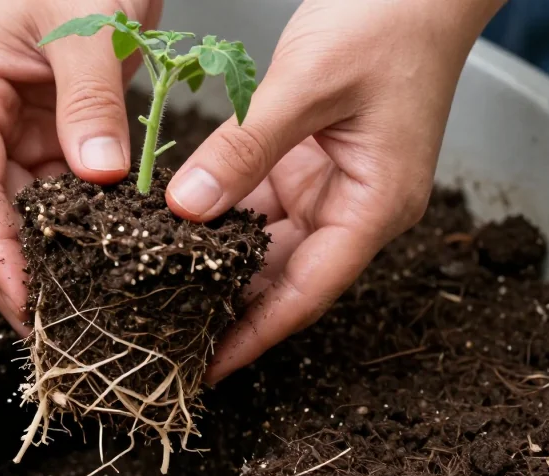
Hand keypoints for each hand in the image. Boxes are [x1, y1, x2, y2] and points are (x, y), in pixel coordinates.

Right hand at [0, 0, 161, 333]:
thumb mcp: (89, 23)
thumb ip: (92, 97)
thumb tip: (98, 175)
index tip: (24, 299)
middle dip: (11, 271)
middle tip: (51, 328)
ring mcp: (6, 132)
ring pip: (14, 214)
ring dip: (41, 259)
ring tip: (75, 312)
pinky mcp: (41, 139)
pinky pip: (49, 197)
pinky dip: (71, 231)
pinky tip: (96, 265)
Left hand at [163, 0, 505, 382]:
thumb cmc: (388, 23)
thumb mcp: (308, 85)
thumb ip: (245, 147)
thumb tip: (187, 206)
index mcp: (375, 205)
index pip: (307, 292)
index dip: (255, 335)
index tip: (208, 368)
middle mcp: (353, 206)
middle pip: (283, 278)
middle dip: (228, 310)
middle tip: (165, 336)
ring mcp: (330, 186)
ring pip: (265, 243)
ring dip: (217, 267)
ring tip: (160, 297)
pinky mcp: (306, 162)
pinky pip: (257, 204)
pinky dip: (219, 217)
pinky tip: (176, 231)